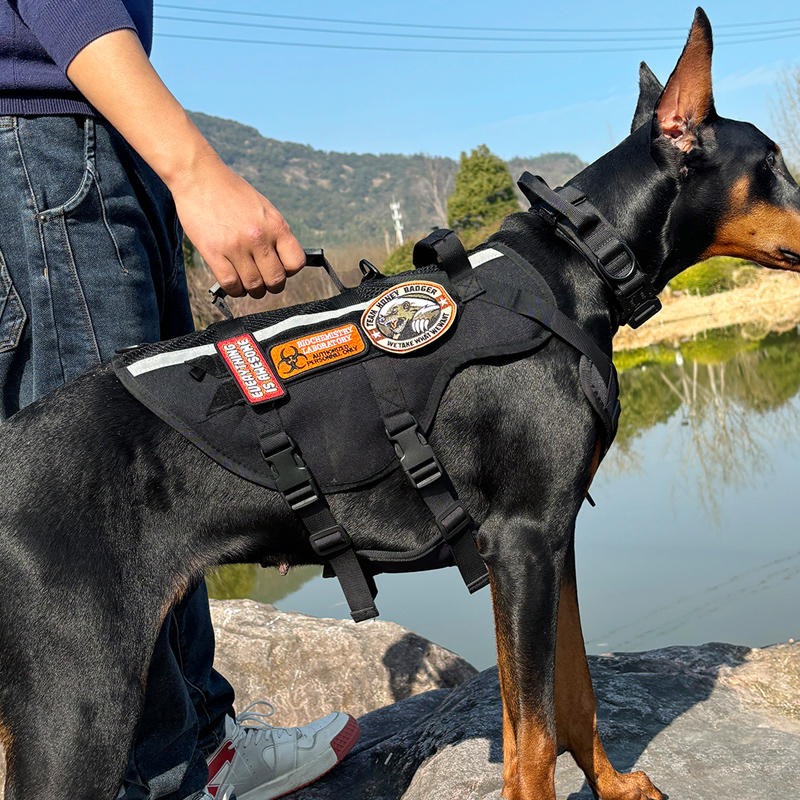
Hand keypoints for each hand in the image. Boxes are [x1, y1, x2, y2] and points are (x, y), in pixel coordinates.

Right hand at [169, 153, 305, 297]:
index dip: (289, 271)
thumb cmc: (231, 192)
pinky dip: (234, 290)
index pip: (296, 263)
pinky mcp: (213, 252)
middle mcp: (259, 237)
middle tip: (262, 281)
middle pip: (275, 280)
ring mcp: (236, 246)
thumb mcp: (264, 209)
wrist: (199, 176)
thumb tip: (282, 260)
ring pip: (253, 286)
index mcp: (275, 225)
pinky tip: (233, 283)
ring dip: (252, 289)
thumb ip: (275, 233)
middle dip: (270, 285)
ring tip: (246, 282)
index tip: (280, 269)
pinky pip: (230, 284)